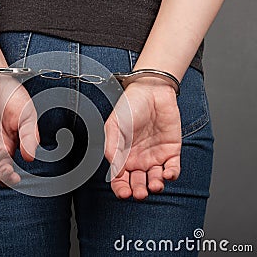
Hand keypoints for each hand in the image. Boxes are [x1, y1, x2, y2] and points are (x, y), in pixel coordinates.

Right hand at [105, 78, 181, 199]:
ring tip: (154, 185)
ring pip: (155, 179)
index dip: (121, 189)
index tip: (124, 193)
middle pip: (138, 183)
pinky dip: (171, 174)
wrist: (150, 91)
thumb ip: (112, 148)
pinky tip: (167, 174)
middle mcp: (138, 159)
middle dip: (139, 191)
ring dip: (155, 186)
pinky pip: (173, 168)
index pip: (120, 179)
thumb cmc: (129, 106)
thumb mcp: (114, 126)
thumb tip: (114, 170)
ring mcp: (155, 155)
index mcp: (122, 155)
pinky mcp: (171, 150)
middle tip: (139, 193)